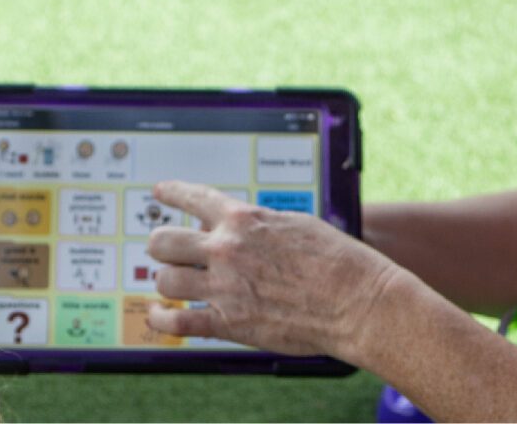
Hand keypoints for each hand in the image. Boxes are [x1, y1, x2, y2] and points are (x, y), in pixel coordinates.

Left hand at [142, 180, 410, 356]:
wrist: (356, 302)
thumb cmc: (338, 261)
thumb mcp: (297, 225)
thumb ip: (260, 226)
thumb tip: (240, 228)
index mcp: (244, 220)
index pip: (194, 198)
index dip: (172, 193)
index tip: (161, 192)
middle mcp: (227, 249)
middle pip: (163, 242)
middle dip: (162, 246)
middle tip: (168, 253)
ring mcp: (224, 287)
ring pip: (164, 281)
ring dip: (167, 284)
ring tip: (174, 286)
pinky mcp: (228, 323)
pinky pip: (176, 323)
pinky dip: (161, 321)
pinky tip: (160, 317)